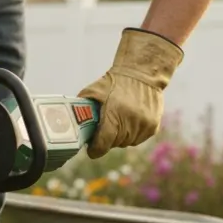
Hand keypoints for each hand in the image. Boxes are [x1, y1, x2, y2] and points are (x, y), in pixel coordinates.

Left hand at [78, 28, 183, 158]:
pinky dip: (133, 134)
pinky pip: (138, 139)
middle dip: (107, 139)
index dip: (95, 149)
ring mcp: (144, 125)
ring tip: (119, 121)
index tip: (92, 150)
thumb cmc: (115, 82)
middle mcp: (131, 121)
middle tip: (105, 128)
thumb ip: (81, 108)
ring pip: (127, 143)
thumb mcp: (93, 91)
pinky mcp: (153, 127)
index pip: (103, 143)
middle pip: (114, 144)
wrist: (142, 73)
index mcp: (114, 113)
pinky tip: (130, 120)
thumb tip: (69, 124)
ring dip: (121, 137)